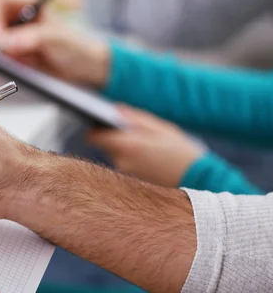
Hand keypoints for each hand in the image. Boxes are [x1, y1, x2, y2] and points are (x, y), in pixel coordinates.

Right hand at [0, 0, 109, 86]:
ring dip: (2, 53)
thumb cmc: (77, 47)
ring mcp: (15, 35)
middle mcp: (18, 17)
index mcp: (28, 3)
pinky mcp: (15, 53)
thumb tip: (8, 43)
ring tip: (26, 59)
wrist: (85, 68)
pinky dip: (6, 63)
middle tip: (7, 54)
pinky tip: (26, 65)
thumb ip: (31, 38)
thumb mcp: (56, 40)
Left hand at [88, 106, 205, 187]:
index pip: (94, 137)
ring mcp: (126, 174)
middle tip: (122, 130)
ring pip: (115, 155)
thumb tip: (114, 110)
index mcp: (128, 145)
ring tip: (143, 143)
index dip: (93, 129)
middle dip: (110, 138)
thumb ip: (135, 118)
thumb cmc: (180, 150)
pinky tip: (146, 156)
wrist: (198, 179)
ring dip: (123, 148)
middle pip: (104, 146)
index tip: (95, 122)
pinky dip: (130, 159)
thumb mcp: (161, 128)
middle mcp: (122, 161)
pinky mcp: (132, 182)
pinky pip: (124, 165)